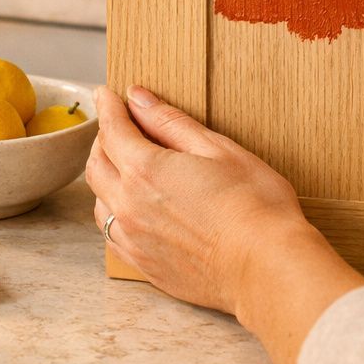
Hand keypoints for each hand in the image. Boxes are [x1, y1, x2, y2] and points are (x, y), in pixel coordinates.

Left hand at [86, 85, 310, 312]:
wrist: (266, 269)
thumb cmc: (254, 206)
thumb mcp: (218, 149)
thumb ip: (171, 122)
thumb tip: (138, 99)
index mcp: (145, 170)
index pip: (112, 129)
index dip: (108, 107)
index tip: (106, 94)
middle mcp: (128, 205)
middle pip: (96, 163)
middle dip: (103, 139)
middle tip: (117, 127)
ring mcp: (133, 239)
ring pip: (98, 200)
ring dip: (105, 177)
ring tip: (122, 165)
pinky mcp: (144, 265)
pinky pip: (111, 233)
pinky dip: (112, 212)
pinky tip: (129, 208)